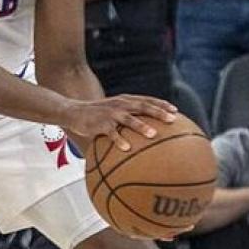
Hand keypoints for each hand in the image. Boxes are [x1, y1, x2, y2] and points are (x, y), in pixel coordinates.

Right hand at [62, 95, 177, 151]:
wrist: (73, 112)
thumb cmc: (98, 116)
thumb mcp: (114, 112)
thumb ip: (129, 118)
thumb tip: (148, 135)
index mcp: (125, 101)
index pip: (146, 100)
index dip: (161, 104)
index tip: (176, 111)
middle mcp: (119, 104)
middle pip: (142, 106)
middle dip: (158, 112)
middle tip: (172, 119)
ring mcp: (110, 113)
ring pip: (129, 119)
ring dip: (141, 126)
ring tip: (153, 134)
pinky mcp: (99, 123)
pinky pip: (111, 133)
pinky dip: (119, 140)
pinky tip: (126, 148)